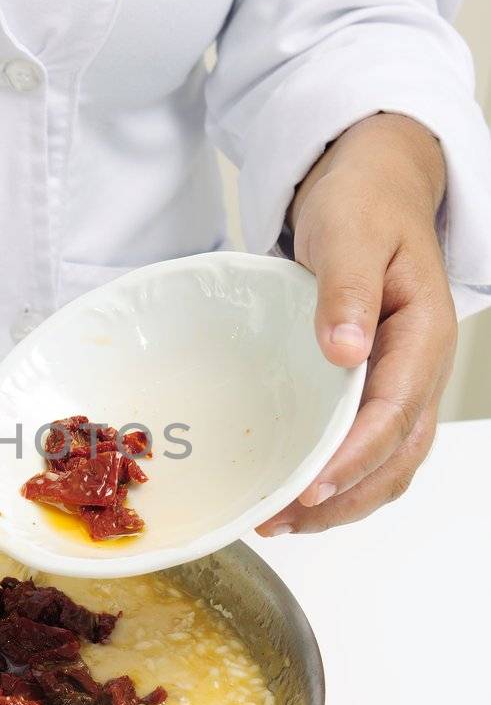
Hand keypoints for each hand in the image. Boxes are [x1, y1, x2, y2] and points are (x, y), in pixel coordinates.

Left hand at [257, 113, 455, 536]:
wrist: (374, 183)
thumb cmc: (363, 204)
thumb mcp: (348, 235)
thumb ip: (347, 293)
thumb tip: (346, 351)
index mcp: (424, 334)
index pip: (394, 414)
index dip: (354, 459)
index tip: (311, 488)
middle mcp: (423, 367)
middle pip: (397, 455)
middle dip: (343, 498)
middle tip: (280, 520)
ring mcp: (407, 380)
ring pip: (390, 463)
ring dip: (343, 502)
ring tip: (281, 522)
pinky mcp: (382, 385)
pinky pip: (374, 448)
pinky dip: (343, 481)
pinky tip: (300, 494)